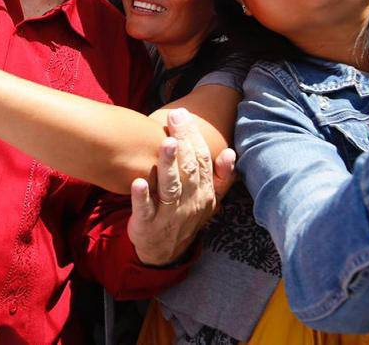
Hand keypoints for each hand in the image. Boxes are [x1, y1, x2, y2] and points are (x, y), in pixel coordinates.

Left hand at [127, 109, 235, 265]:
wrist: (165, 253)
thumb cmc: (185, 216)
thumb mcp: (209, 200)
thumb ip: (220, 177)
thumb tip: (231, 152)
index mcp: (204, 192)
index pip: (202, 160)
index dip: (194, 137)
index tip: (184, 114)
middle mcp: (189, 201)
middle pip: (188, 168)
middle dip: (182, 141)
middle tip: (175, 117)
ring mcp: (168, 214)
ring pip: (170, 187)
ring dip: (168, 165)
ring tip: (165, 143)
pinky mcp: (147, 224)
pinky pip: (145, 210)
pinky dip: (142, 197)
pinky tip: (137, 182)